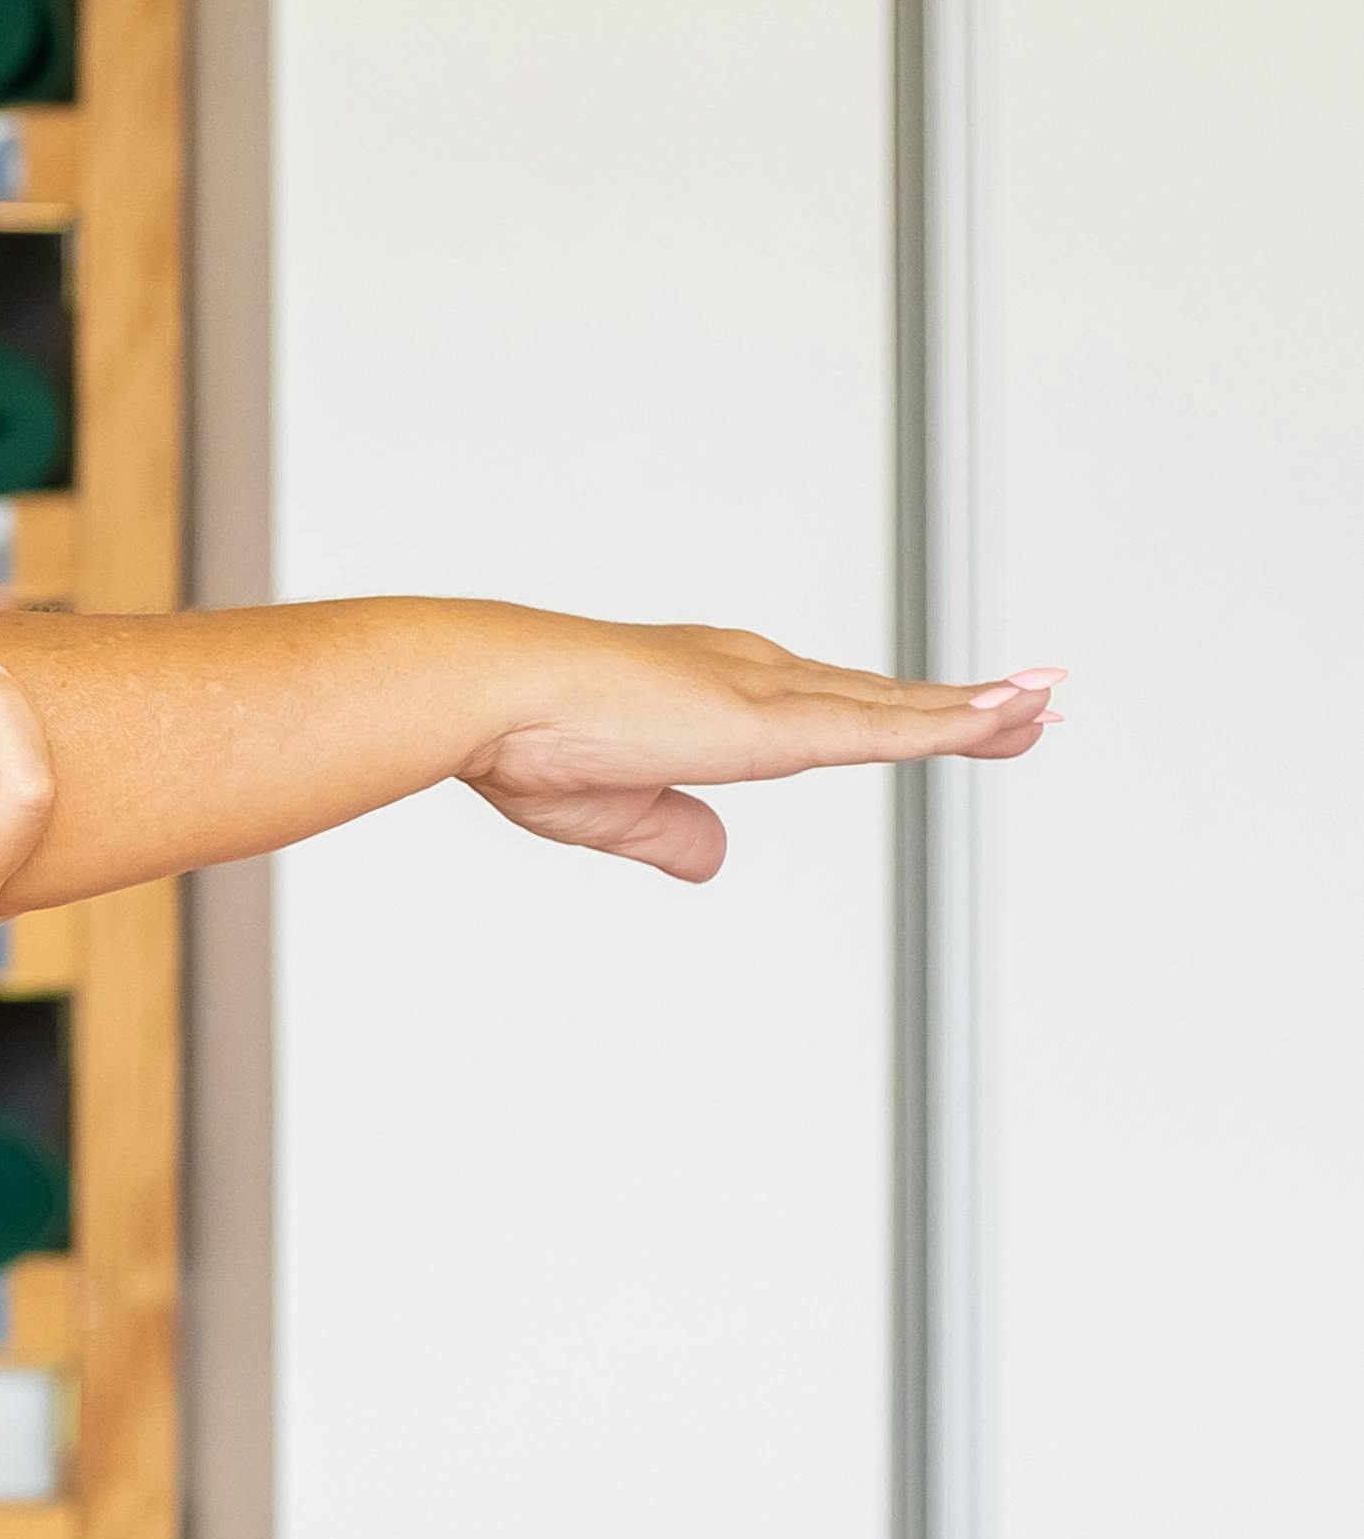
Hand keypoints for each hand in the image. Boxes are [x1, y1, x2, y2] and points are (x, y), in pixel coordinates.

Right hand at [459, 615, 1054, 881]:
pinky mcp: (777, 722)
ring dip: (980, 708)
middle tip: (1027, 701)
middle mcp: (749, 677)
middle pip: (879, 696)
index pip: (820, 706)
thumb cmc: (520, 742)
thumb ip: (670, 834)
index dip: (885, 712)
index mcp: (705, 696)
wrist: (492, 696)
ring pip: (900, 705)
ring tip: (1045, 704)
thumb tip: (715, 861)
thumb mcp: (608, 810)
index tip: (929, 717)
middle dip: (958, 704)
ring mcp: (768, 693)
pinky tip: (1014, 712)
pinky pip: (893, 726)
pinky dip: (961, 721)